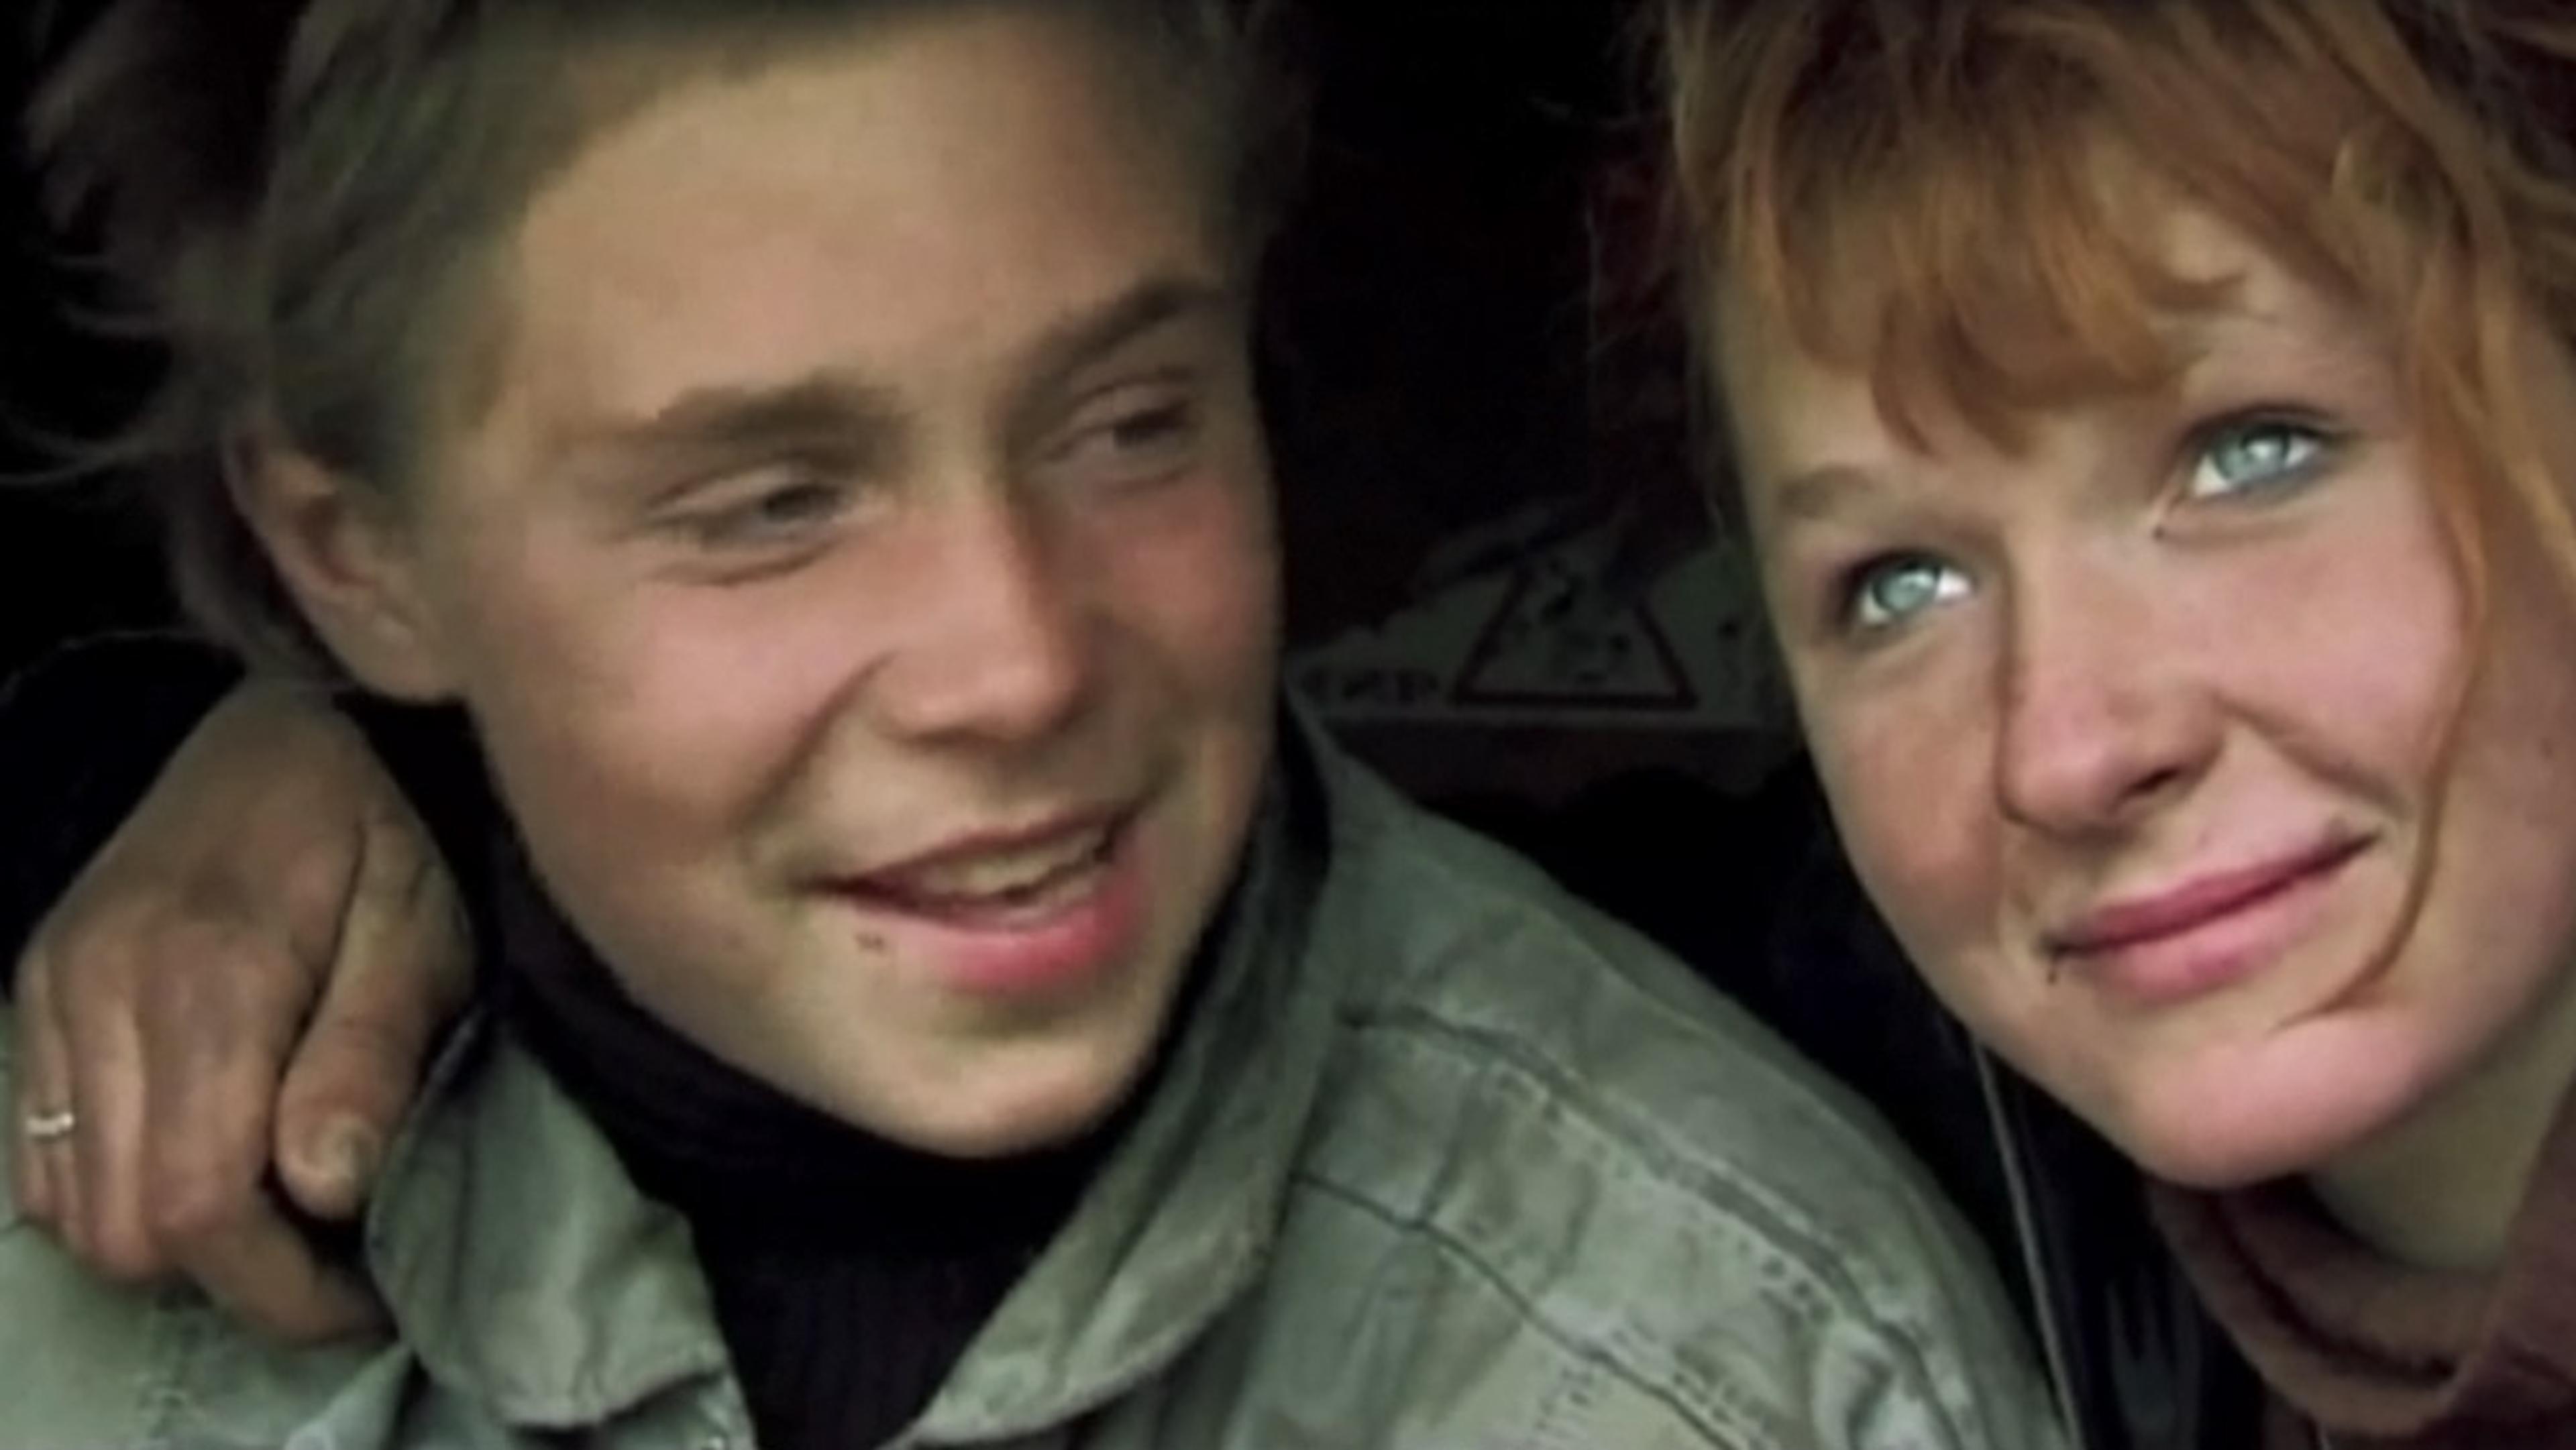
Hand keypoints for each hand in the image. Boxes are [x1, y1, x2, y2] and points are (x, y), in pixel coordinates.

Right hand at [8, 680, 471, 1341]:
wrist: (277, 727)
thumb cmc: (380, 830)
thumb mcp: (421, 928)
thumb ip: (371, 1053)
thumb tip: (325, 1187)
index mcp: (208, 981)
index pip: (203, 1205)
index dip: (282, 1286)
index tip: (363, 1297)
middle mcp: (102, 996)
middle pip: (128, 1229)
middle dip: (235, 1277)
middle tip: (333, 1265)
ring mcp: (53, 998)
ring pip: (75, 1209)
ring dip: (175, 1244)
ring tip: (279, 1219)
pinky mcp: (35, 999)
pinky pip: (41, 1157)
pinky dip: (117, 1195)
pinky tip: (207, 1165)